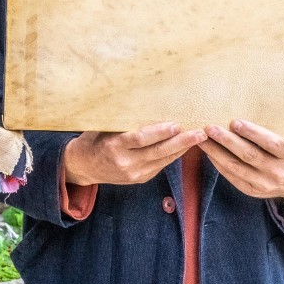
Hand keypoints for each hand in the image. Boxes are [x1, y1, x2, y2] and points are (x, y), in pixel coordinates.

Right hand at [64, 122, 204, 186]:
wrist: (83, 167)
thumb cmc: (92, 140)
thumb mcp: (102, 128)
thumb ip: (121, 122)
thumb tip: (144, 104)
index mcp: (114, 147)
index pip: (140, 139)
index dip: (158, 133)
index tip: (175, 125)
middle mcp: (126, 162)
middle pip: (158, 152)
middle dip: (181, 142)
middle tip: (199, 133)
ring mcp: (134, 173)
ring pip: (163, 160)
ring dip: (182, 149)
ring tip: (198, 138)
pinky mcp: (140, 179)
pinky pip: (160, 165)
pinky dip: (173, 155)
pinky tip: (184, 146)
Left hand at [200, 119, 283, 199]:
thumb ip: (268, 134)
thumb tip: (238, 119)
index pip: (270, 143)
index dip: (252, 132)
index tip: (234, 122)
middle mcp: (277, 171)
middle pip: (249, 155)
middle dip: (227, 141)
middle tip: (210, 128)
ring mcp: (264, 184)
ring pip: (236, 167)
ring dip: (216, 152)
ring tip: (203, 140)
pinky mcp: (252, 191)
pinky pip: (232, 177)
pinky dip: (219, 164)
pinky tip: (209, 153)